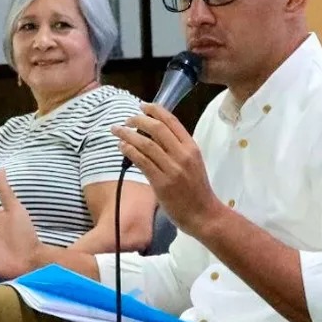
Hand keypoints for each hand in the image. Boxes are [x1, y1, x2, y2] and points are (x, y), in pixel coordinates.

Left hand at [112, 103, 222, 236]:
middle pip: (157, 128)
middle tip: (126, 121)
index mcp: (192, 147)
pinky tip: (122, 147)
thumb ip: (178, 149)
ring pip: (146, 144)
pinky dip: (129, 151)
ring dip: (128, 135)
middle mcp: (182, 155)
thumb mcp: (193, 163)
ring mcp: (172, 169)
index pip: (172, 121)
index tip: (142, 106)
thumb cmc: (197, 190)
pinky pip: (142, 161)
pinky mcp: (161, 183)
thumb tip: (155, 136)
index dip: (155, 110)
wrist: (203, 214)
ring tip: (117, 131)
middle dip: (138, 120)